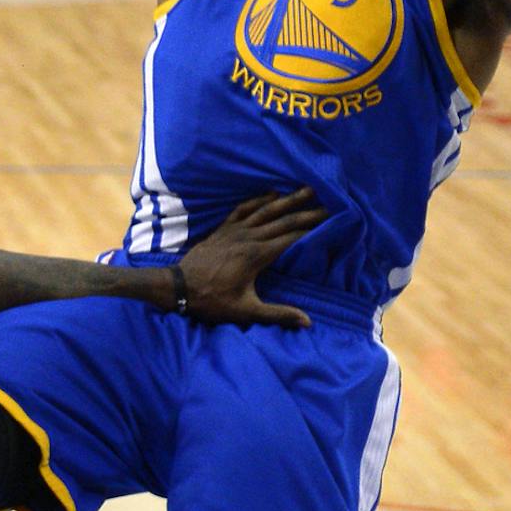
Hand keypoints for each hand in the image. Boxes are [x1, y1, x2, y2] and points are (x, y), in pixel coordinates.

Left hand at [174, 188, 325, 328]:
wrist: (178, 287)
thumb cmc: (213, 301)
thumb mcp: (246, 311)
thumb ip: (277, 314)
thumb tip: (307, 321)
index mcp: (257, 255)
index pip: (291, 238)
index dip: (312, 229)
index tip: (331, 219)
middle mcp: (248, 237)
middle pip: (282, 220)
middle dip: (306, 211)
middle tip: (328, 201)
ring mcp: (234, 230)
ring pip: (265, 210)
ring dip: (286, 199)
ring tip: (305, 189)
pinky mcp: (222, 229)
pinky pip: (243, 209)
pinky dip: (258, 199)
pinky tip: (270, 193)